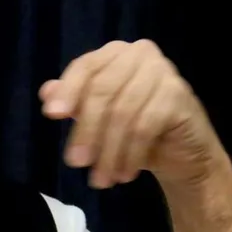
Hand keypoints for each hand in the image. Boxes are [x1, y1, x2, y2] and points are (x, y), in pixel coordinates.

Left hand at [39, 39, 227, 188]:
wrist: (185, 153)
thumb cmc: (135, 130)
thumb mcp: (99, 116)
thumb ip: (74, 101)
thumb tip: (46, 93)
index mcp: (116, 52)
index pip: (85, 67)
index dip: (67, 90)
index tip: (51, 116)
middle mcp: (140, 53)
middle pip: (102, 91)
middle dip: (86, 130)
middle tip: (76, 162)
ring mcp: (163, 71)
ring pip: (122, 113)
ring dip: (108, 151)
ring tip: (100, 179)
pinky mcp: (178, 95)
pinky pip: (145, 127)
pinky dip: (130, 154)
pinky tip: (124, 174)